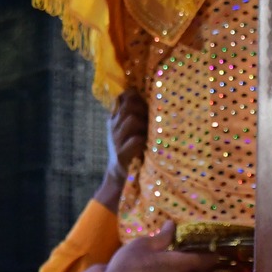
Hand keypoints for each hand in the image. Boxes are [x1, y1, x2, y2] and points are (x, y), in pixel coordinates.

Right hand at [93, 92, 149, 207]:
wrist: (119, 176)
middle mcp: (113, 126)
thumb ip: (138, 115)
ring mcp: (115, 140)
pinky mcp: (121, 154)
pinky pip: (136, 139)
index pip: (125, 96)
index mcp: (115, 118)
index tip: (147, 106)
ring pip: (133, 120)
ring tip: (150, 135)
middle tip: (151, 122)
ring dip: (146, 126)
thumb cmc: (132, 150)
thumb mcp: (131, 130)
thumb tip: (158, 100)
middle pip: (130, 106)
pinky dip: (145, 141)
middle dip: (145, 110)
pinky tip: (147, 147)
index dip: (138, 97)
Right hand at [99, 222, 218, 271]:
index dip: (214, 250)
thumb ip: (162, 236)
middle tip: (198, 249)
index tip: (213, 242)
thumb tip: (172, 225)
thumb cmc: (129, 267)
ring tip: (184, 260)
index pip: (209, 259)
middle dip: (203, 262)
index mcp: (184, 266)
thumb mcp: (143, 245)